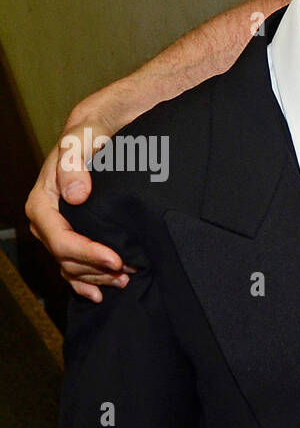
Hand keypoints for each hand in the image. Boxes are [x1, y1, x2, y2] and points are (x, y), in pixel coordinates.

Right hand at [25, 117, 132, 302]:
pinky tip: (101, 293)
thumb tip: (76, 195)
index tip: (115, 258)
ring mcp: (59, 232)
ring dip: (97, 279)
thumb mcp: (82, 138)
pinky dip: (87, 283)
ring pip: (72, 268)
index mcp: (43, 202)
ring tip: (125, 279)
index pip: (60, 238)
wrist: (99, 134)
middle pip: (67, 258)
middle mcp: (46, 221)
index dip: (87, 253)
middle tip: (128, 270)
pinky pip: (74, 269)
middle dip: (96, 270)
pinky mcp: (73, 237)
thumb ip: (74, 163)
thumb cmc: (88, 135)